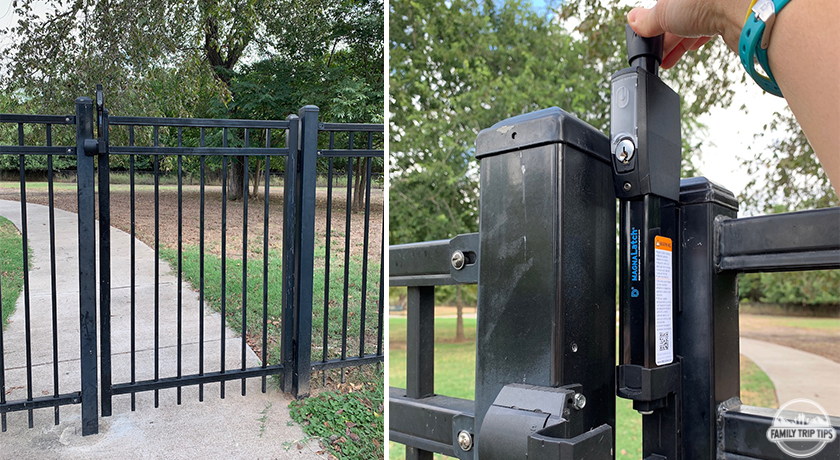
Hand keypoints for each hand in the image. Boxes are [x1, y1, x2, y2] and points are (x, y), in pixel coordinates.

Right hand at [627, 0, 751, 68]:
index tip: (646, 37)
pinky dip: (694, 41)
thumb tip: (632, 20)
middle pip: (677, 15)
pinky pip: (706, 30)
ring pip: (691, 23)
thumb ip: (646, 20)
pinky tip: (686, 51)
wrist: (743, 12)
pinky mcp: (727, 16)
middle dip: (664, 36)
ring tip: (666, 60)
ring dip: (677, 43)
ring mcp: (715, 3)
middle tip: (655, 53)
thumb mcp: (663, 12)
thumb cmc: (706, 1)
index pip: (663, 4)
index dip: (653, 21)